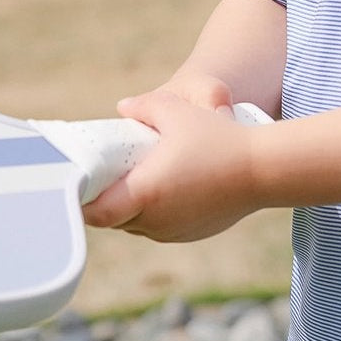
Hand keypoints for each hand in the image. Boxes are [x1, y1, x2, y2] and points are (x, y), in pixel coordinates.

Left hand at [81, 86, 259, 241]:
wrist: (264, 169)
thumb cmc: (219, 138)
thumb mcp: (177, 111)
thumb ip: (144, 107)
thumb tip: (122, 108)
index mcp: (146, 192)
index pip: (97, 213)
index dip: (81, 202)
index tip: (76, 186)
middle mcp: (155, 219)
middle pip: (115, 218)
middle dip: (108, 199)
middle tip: (106, 175)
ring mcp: (173, 231)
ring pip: (138, 223)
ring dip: (133, 206)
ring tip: (138, 178)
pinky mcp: (190, 234)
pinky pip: (161, 226)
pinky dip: (157, 211)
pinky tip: (167, 188)